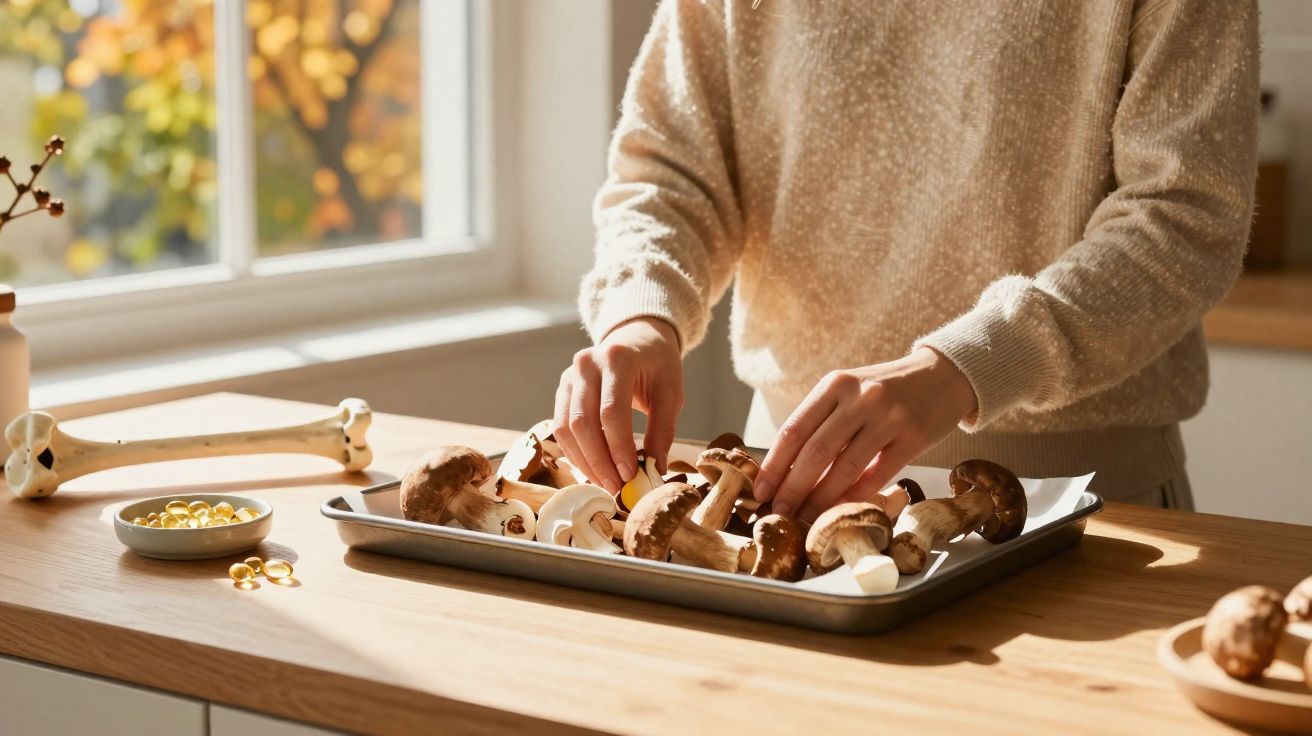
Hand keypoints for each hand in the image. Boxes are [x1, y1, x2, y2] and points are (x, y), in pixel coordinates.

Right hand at [553, 317, 683, 492]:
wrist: (637, 339)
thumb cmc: (657, 365)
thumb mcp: (671, 392)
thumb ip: (663, 430)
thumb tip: (655, 469)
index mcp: (617, 358)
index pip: (611, 411)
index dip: (618, 447)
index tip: (630, 475)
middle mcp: (586, 364)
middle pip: (583, 422)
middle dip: (599, 460)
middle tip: (617, 487)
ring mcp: (569, 376)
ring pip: (566, 428)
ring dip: (584, 461)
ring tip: (606, 482)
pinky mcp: (563, 389)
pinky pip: (561, 427)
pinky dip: (576, 452)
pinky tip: (594, 468)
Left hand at [753, 348, 976, 520]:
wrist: (942, 375)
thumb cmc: (886, 390)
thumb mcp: (850, 391)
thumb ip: (821, 421)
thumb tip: (785, 470)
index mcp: (835, 385)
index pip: (794, 429)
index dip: (774, 465)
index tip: (760, 491)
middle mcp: (860, 398)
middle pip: (815, 451)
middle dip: (792, 488)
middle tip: (779, 512)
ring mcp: (888, 417)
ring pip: (845, 466)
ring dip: (821, 498)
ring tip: (806, 518)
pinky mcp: (914, 437)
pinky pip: (878, 474)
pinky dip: (857, 495)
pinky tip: (842, 510)